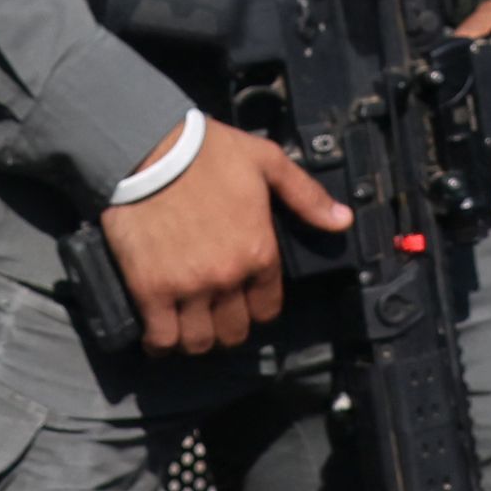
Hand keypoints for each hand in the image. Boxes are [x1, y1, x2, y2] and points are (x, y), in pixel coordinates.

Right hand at [106, 119, 346, 357]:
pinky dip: (160, 343)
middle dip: (227, 327)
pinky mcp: (151, 289)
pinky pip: (161, 337)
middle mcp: (227, 276)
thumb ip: (306, 196)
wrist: (148, 147)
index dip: (257, 306)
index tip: (244, 300)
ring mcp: (188, 286)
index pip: (268, 308)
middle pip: (234, 331)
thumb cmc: (206, 152)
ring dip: (196, 338)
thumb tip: (342, 220)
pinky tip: (159, 337)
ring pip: (198, 341)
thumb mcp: (267, 162)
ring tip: (188, 326)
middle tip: (214, 315)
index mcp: (258, 250)